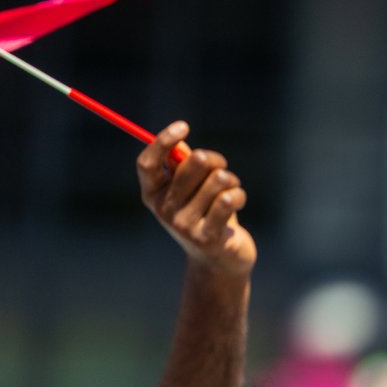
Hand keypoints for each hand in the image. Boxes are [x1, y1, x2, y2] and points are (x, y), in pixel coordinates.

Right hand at [137, 121, 256, 276]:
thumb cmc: (205, 215)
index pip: (147, 163)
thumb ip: (185, 166)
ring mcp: (184, 226)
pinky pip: (227, 200)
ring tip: (232, 189)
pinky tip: (238, 200)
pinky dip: (238, 194)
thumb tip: (181, 142)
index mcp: (153, 194)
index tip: (184, 126)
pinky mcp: (207, 237)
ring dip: (231, 180)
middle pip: (193, 164)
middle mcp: (164, 211)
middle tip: (223, 166)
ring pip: (217, 181)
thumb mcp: (191, 190)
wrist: (219, 261)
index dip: (163, 141)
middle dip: (215, 160)